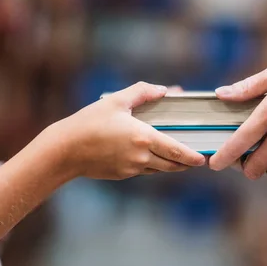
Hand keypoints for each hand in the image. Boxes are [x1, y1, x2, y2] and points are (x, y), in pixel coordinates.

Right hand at [54, 82, 205, 179]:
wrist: (64, 150)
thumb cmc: (89, 122)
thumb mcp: (116, 100)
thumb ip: (142, 92)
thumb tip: (163, 90)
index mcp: (143, 138)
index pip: (176, 151)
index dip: (192, 157)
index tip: (202, 159)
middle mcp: (141, 157)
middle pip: (172, 165)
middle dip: (186, 163)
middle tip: (195, 159)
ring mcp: (131, 169)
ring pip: (159, 170)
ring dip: (170, 165)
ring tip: (176, 158)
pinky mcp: (122, 175)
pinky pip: (144, 171)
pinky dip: (152, 166)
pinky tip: (150, 157)